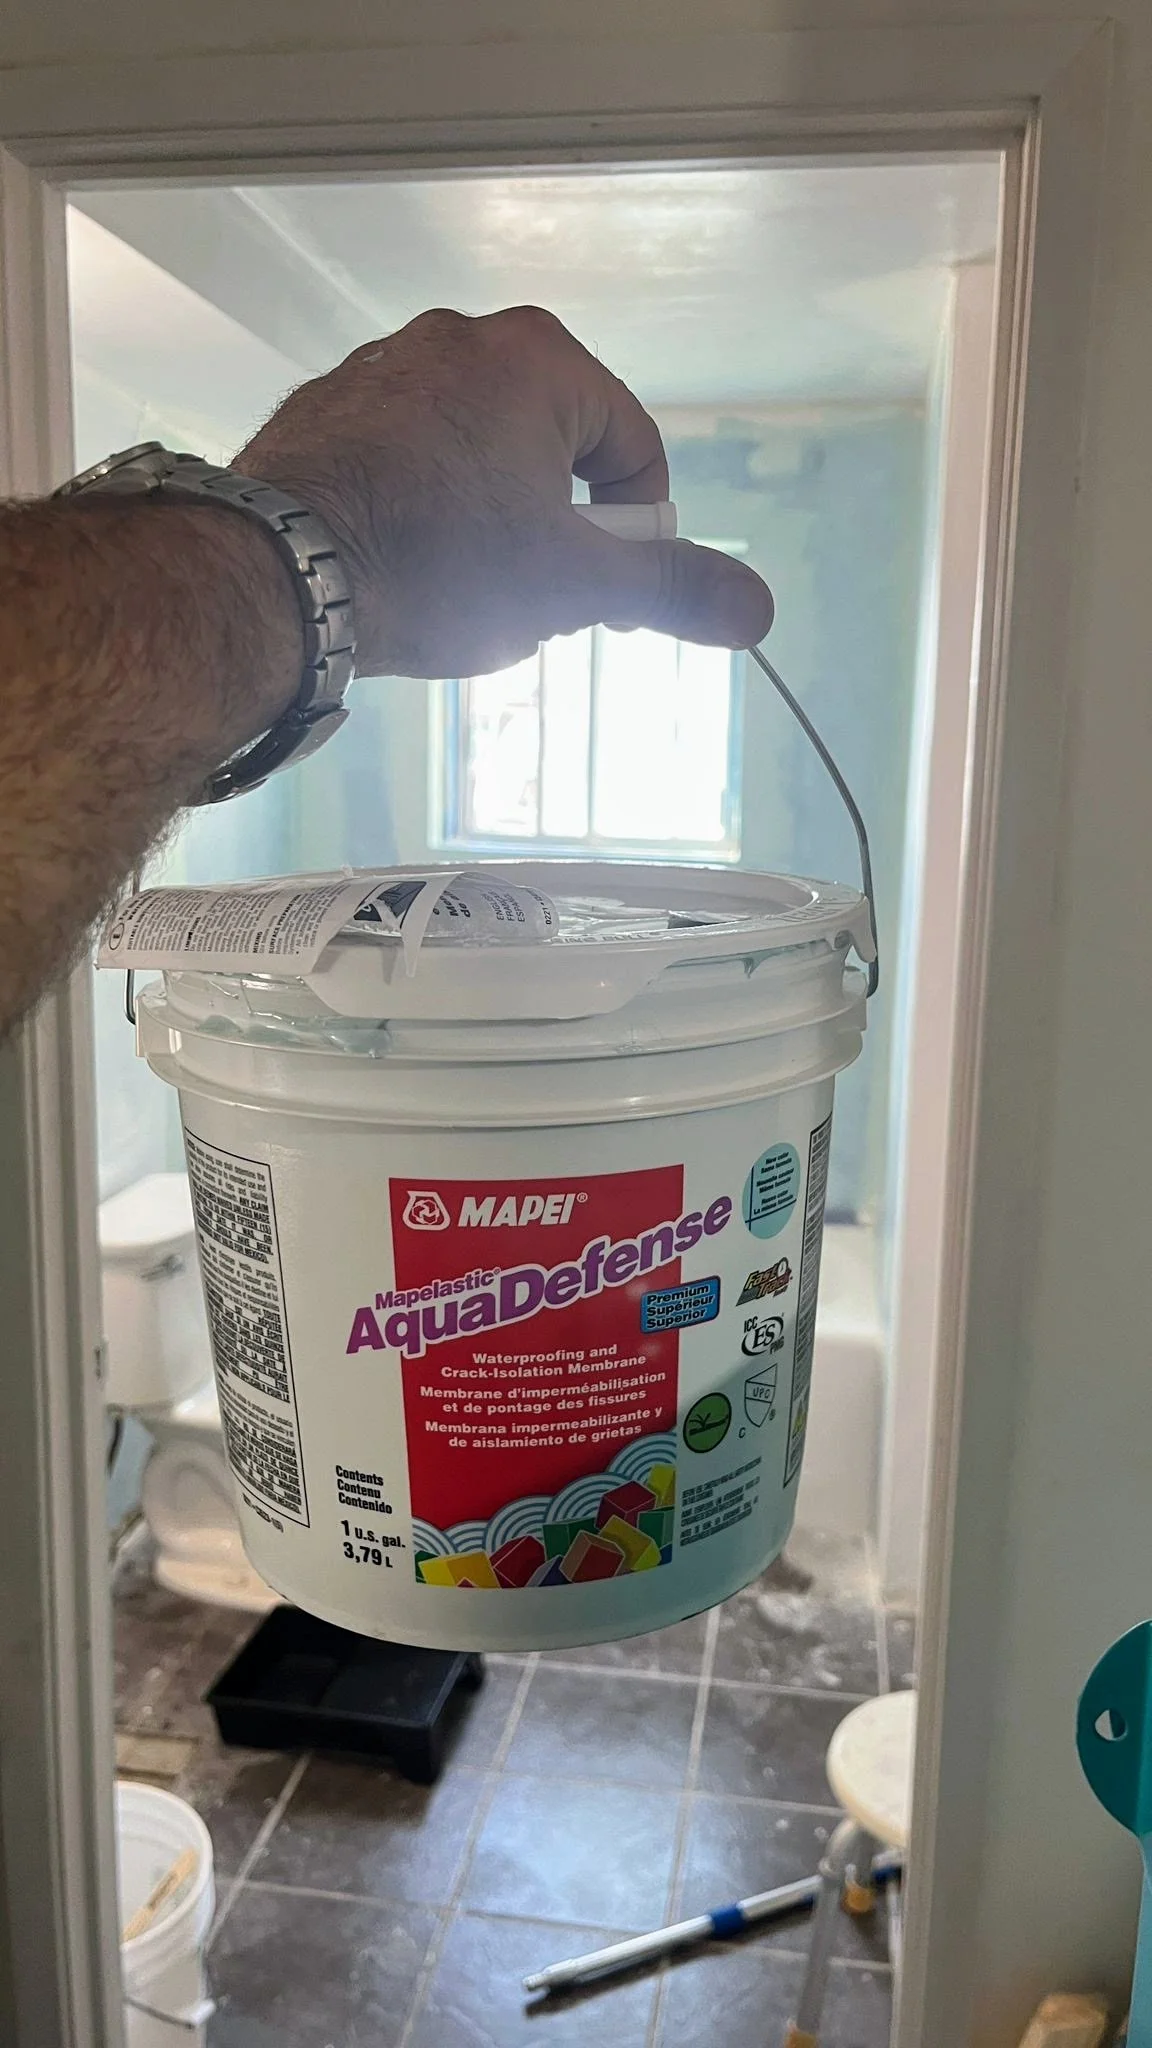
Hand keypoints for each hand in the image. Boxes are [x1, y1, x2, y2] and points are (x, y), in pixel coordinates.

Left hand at [236, 306, 773, 677]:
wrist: (278, 573)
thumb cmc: (441, 564)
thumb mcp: (571, 586)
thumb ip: (670, 590)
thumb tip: (758, 609)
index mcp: (537, 359)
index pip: (630, 445)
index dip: (631, 533)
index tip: (603, 598)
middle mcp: (459, 338)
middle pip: (551, 449)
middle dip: (552, 532)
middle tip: (525, 600)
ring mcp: (382, 366)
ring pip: (476, 457)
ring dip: (487, 525)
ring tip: (456, 593)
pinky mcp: (324, 409)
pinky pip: (405, 460)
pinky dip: (418, 510)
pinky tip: (398, 568)